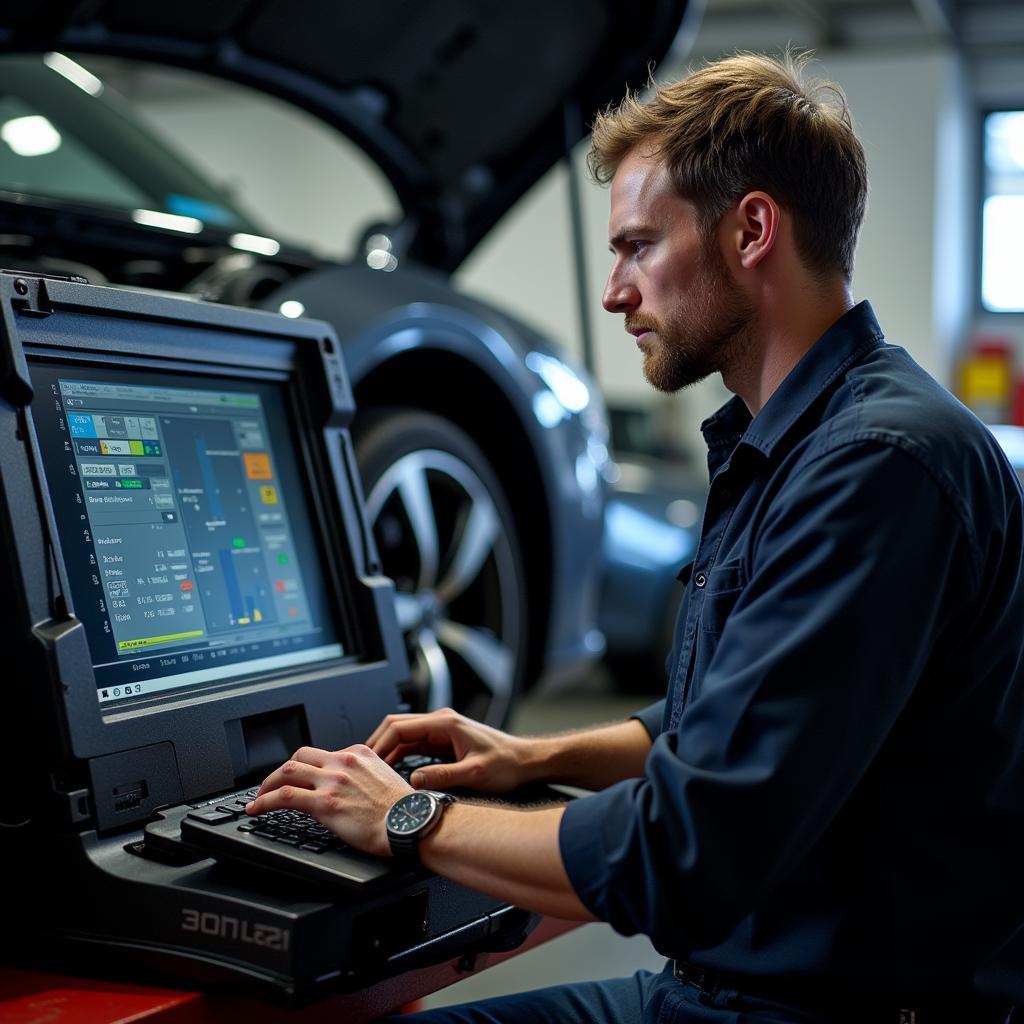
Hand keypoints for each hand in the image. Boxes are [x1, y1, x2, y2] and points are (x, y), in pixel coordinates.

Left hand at [245, 744, 412, 856]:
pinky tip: (256, 809)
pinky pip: (284, 796)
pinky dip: (264, 801)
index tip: (300, 777)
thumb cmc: (404, 810)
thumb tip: (352, 789)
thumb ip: (364, 776)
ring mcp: (332, 781)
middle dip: (282, 770)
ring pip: (287, 771)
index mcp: (360, 754)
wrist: (411, 823)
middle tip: (273, 784)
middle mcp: (344, 762)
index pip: (324, 753)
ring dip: (267, 784)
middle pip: (301, 755)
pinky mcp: (324, 803)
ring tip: (259, 796)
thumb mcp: (385, 779)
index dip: (307, 766)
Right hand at [367, 707, 533, 792]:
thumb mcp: (474, 774)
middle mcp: (441, 722)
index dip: (381, 744)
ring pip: (403, 735)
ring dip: (388, 750)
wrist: (524, 762)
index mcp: (445, 724)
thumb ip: (443, 776)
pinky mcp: (443, 741)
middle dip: (378, 745)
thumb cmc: (506, 764)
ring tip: (374, 771)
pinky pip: (413, 744)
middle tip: (364, 766)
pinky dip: (399, 755)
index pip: (400, 727)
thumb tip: (414, 780)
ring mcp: (441, 731)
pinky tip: (393, 771)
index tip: (369, 762)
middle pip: (397, 726)